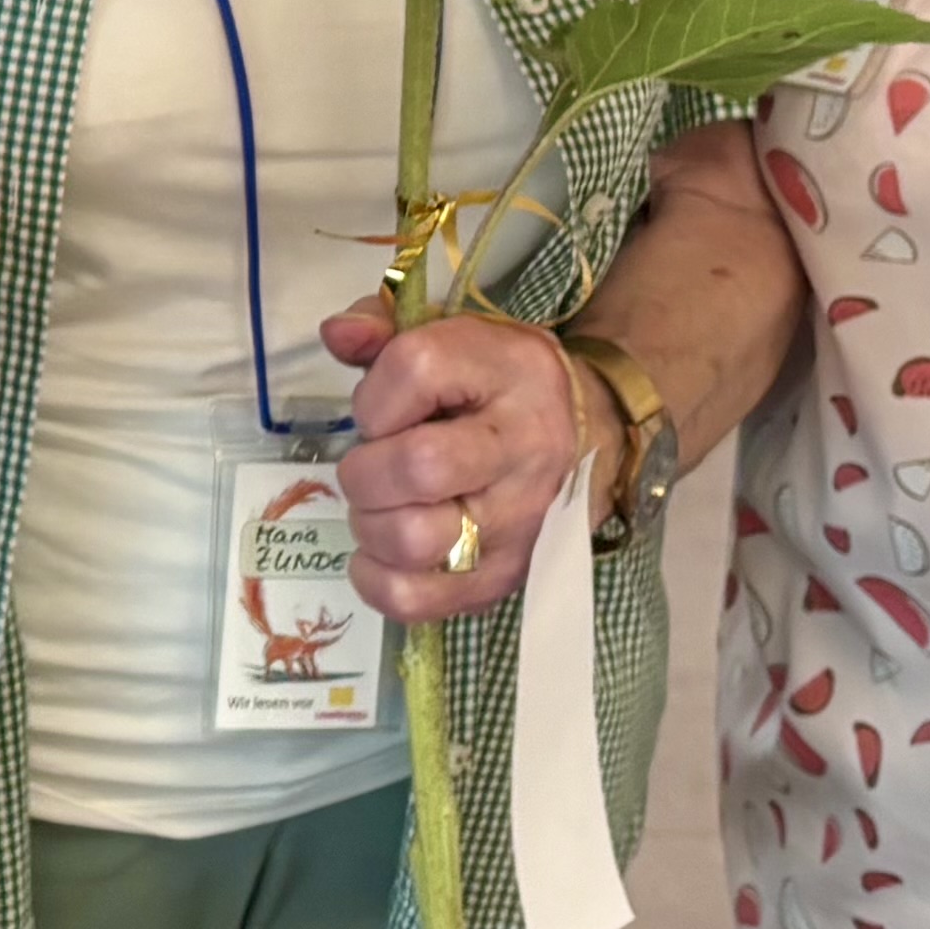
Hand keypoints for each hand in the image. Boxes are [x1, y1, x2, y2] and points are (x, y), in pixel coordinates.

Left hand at [319, 302, 600, 626]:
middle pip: (417, 466)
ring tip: (379, 508)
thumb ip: (384, 328)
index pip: (415, 370)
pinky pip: (420, 599)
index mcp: (510, 371)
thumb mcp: (454, 335)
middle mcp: (524, 448)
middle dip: (365, 468)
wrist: (593, 435)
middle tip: (369, 467)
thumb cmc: (500, 384)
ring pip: (414, 539)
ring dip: (370, 525)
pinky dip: (379, 582)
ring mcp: (520, 521)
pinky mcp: (505, 577)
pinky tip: (378, 555)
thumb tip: (336, 334)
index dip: (374, 394)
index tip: (379, 409)